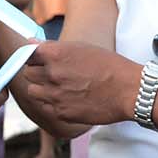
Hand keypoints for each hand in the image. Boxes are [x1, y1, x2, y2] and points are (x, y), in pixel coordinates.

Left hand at [19, 41, 138, 128]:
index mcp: (55, 54)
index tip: (40, 60)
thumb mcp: (81, 48)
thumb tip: (29, 43)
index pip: (27, 54)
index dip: (34, 57)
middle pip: (28, 73)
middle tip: (53, 74)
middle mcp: (51, 74)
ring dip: (42, 89)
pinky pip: (45, 107)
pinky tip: (69, 99)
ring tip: (59, 88)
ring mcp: (54, 95)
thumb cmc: (109, 66)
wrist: (130, 91)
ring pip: (33, 91)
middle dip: (38, 73)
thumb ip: (53, 48)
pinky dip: (52, 104)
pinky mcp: (60, 113)